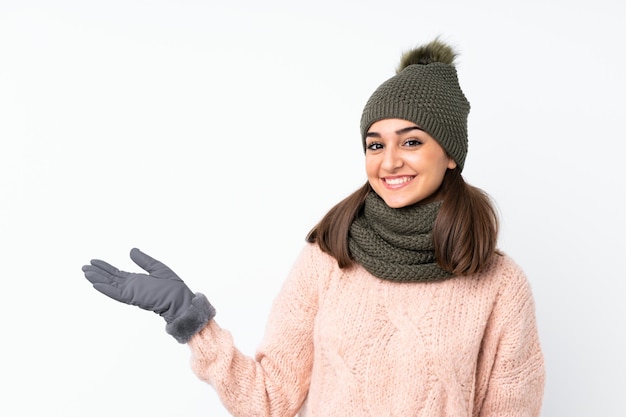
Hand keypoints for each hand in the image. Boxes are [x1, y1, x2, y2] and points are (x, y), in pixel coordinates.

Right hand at [83, 248, 214, 342]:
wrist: (181, 300)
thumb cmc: (173, 288)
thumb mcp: (158, 268)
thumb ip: (144, 260)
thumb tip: (131, 250)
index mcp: (137, 281)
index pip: (117, 274)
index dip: (105, 267)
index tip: (94, 261)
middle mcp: (132, 287)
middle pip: (110, 278)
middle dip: (97, 272)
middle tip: (83, 267)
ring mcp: (132, 292)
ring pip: (110, 285)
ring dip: (97, 279)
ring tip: (85, 272)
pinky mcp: (134, 297)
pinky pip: (117, 293)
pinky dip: (106, 289)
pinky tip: (95, 284)